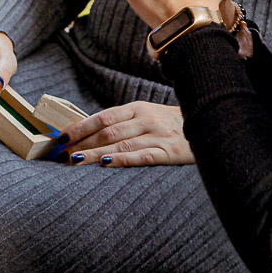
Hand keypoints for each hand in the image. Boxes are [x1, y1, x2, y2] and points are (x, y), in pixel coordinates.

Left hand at [62, 101, 193, 166]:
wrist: (210, 125)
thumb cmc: (170, 124)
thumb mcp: (146, 115)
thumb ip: (122, 122)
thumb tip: (87, 133)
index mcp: (138, 108)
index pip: (103, 117)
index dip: (80, 127)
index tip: (61, 137)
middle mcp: (146, 119)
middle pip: (108, 132)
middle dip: (82, 143)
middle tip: (62, 154)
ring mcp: (158, 135)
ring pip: (120, 144)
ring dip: (94, 153)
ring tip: (75, 161)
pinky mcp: (169, 152)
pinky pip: (141, 156)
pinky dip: (121, 160)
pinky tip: (104, 164)